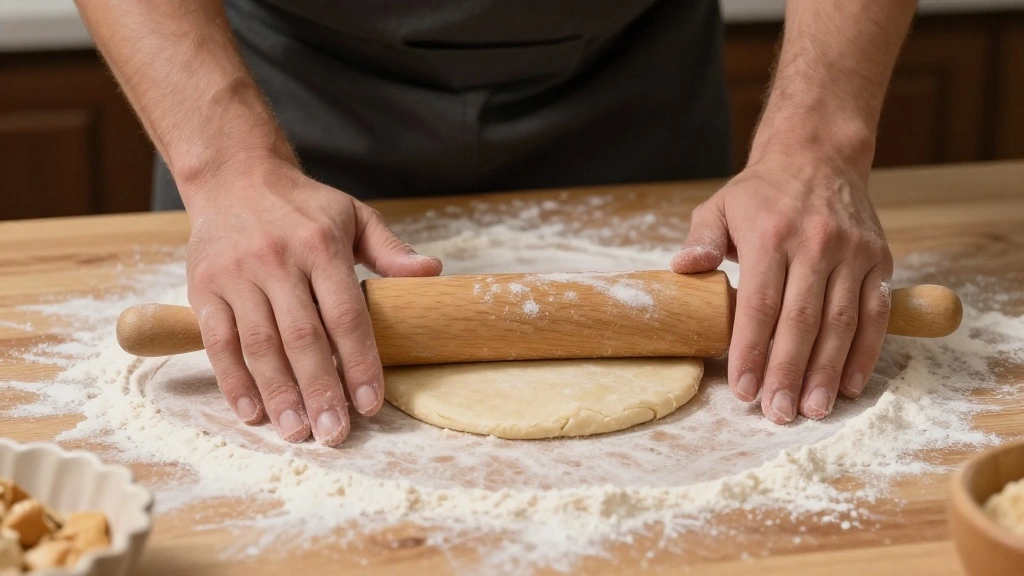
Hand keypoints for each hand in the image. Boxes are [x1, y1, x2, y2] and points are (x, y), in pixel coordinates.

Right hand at [183, 161, 441, 444]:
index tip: (370, 404)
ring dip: (279, 394)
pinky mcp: (203, 288)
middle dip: (320, 391)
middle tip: (335, 434)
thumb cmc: (303, 205)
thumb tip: (434, 272)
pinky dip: (233, 381)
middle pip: (302, 338)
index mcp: (321, 245)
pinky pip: (218, 342)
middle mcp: (277, 261)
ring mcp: (236, 275)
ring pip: (259, 346)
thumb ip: (391, 249)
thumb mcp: (354, 215)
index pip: (345, 315)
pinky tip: (252, 411)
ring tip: (296, 432)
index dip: (359, 363)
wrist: (233, 175)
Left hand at [670, 154, 892, 422]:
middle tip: (778, 414)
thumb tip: (682, 268)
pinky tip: (848, 384)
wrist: (817, 156)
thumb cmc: (760, 194)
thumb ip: (700, 239)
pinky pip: (875, 313)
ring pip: (841, 322)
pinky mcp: (879, 260)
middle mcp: (814, 244)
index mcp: (770, 236)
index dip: (751, 351)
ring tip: (812, 409)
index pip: (759, 304)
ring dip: (826, 371)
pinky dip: (865, 352)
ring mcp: (852, 253)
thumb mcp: (718, 207)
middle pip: (801, 321)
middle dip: (788, 372)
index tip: (743, 390)